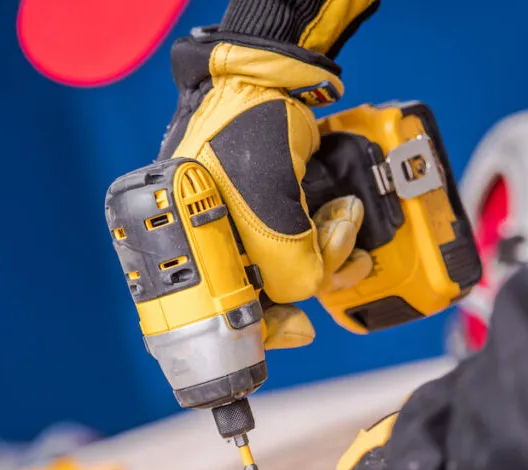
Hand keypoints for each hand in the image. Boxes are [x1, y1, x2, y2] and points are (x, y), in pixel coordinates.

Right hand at [157, 17, 373, 349]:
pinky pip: (309, 248)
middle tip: (340, 271)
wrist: (269, 81)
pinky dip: (333, 242)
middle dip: (305, 288)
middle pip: (262, 297)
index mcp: (183, 247)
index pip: (215, 312)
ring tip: (344, 221)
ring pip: (292, 274)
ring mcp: (248, 230)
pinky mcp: (280, 215)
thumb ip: (287, 262)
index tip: (295, 330)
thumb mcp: (263, 204)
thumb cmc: (246, 131)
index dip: (257, 328)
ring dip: (329, 257)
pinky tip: (344, 220)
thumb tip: (312, 291)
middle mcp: (213, 244)